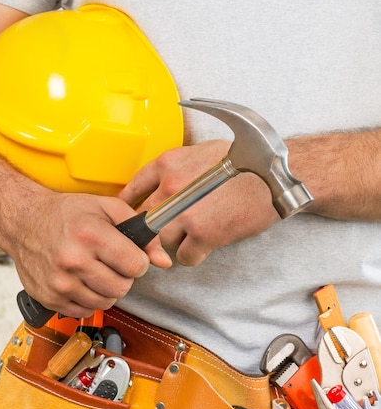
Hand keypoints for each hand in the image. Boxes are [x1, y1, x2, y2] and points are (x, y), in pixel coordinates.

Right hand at [4, 190, 171, 317]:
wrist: (22, 221)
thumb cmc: (64, 213)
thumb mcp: (106, 208)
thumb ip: (139, 231)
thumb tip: (163, 260)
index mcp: (90, 235)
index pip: (135, 266)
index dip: (137, 261)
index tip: (128, 256)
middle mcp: (73, 261)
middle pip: (122, 288)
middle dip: (123, 277)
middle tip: (110, 263)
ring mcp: (60, 283)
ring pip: (105, 302)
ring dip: (106, 289)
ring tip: (94, 271)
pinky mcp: (50, 298)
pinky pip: (84, 311)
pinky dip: (88, 299)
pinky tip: (80, 281)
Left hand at [119, 140, 280, 265]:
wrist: (278, 177)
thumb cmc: (246, 162)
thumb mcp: (201, 152)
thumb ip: (175, 169)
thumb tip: (155, 189)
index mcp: (168, 163)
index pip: (132, 189)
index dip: (130, 207)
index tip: (131, 217)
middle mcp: (171, 186)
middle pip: (145, 220)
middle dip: (155, 227)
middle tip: (171, 228)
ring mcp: (184, 212)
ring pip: (161, 241)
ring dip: (176, 242)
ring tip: (196, 233)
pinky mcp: (202, 234)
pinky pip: (183, 257)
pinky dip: (194, 255)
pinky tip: (207, 244)